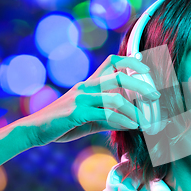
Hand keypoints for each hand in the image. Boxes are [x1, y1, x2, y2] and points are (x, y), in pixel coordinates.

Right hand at [23, 54, 160, 146]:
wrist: (35, 130)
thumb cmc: (64, 124)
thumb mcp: (90, 119)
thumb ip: (109, 117)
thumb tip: (133, 122)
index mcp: (89, 84)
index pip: (111, 61)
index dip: (130, 60)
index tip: (146, 66)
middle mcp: (86, 86)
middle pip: (118, 76)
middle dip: (141, 85)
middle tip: (155, 96)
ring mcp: (81, 98)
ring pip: (115, 97)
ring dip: (135, 110)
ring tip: (145, 120)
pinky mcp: (77, 111)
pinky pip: (105, 114)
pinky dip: (122, 120)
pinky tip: (132, 126)